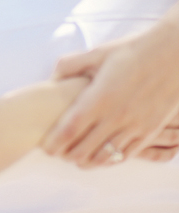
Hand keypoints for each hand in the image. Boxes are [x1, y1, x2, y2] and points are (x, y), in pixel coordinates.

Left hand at [41, 24, 178, 166]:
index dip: (55, 142)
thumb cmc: (132, 52)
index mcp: (99, 98)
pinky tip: (102, 158)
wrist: (172, 55)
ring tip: (76, 159)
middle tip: (57, 154)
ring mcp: (135, 126)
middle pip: (84, 148)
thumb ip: (70, 65)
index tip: (45, 147)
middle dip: (67, 154)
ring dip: (88, 161)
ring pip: (106, 156)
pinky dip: (111, 159)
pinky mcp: (150, 130)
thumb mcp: (97, 53)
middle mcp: (116, 116)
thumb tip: (52, 77)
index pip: (69, 129)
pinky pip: (127, 154)